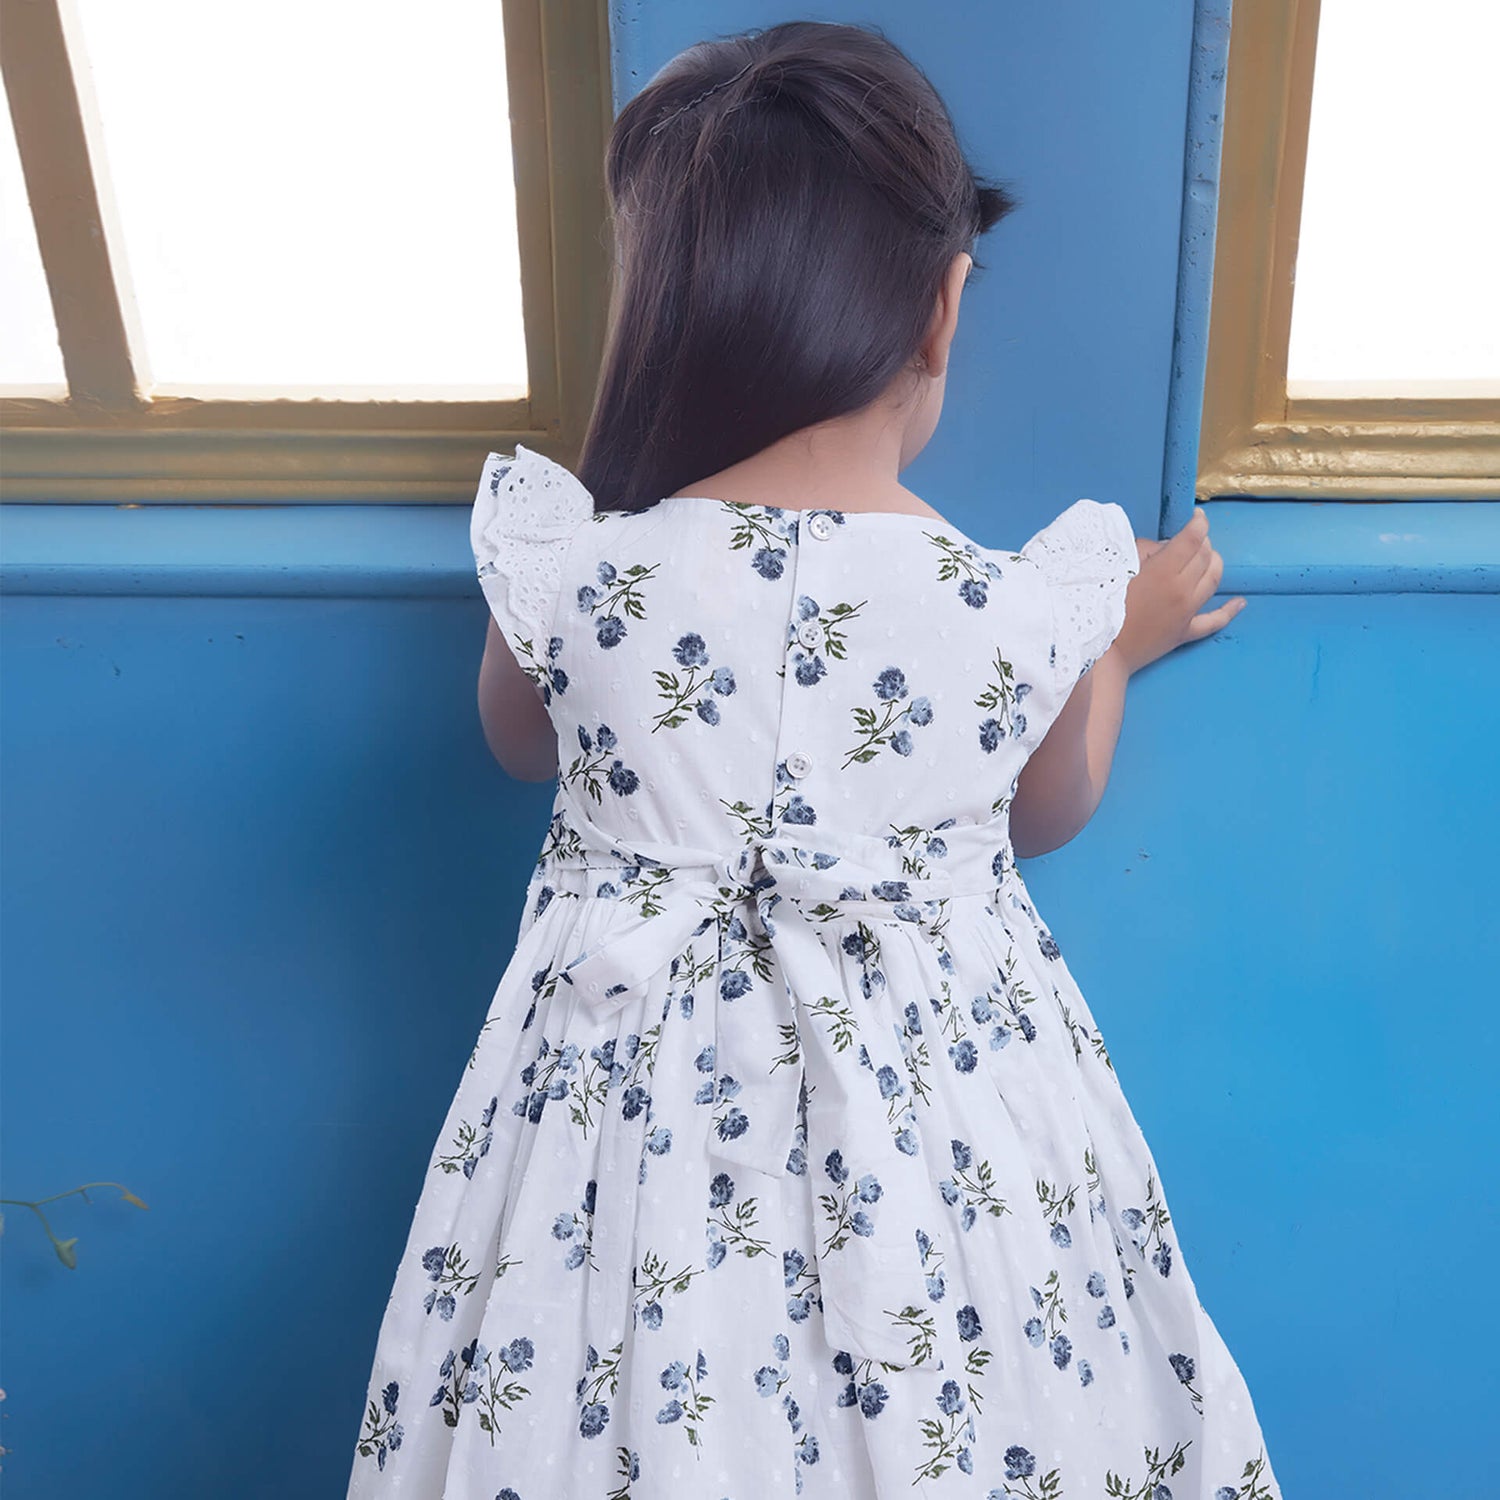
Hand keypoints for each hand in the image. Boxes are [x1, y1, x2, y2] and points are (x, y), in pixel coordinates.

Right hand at [1110, 507, 1245, 673]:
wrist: (1101, 652)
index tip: (1197, 516)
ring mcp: (1187, 613)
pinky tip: (1240, 602)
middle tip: (1193, 538)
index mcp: (1163, 571)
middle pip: (1205, 556)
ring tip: (1208, 556)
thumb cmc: (1099, 606)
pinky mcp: (1185, 633)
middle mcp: (1182, 590)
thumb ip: (1143, 551)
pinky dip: (1229, 610)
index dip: (1198, 523)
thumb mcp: (1116, 568)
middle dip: (1203, 542)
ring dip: (1214, 562)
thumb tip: (1164, 548)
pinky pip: (1214, 621)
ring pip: (1214, 579)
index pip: (1192, 539)